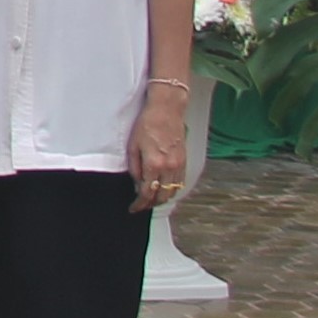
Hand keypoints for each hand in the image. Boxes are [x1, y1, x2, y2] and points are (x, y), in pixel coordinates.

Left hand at [131, 84, 191, 212]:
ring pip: (172, 191)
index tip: (133, 208)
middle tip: (141, 206)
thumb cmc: (147, 124)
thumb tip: (136, 185)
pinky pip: (180, 182)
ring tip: (151, 199)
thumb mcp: (133, 146)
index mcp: (154, 164)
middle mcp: (169, 167)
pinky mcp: (184, 160)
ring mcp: (179, 165)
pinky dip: (171, 188)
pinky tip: (163, 187)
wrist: (166, 110)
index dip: (139, 204)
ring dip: (162, 198)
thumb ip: (135, 168)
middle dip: (151, 204)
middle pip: (162, 196)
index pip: (147, 193)